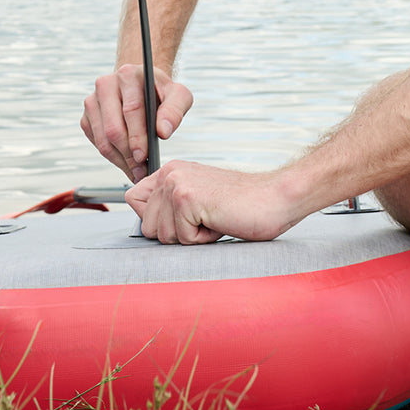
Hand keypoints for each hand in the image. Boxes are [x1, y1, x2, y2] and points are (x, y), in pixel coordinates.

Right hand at [81, 65, 193, 181]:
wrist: (143, 88)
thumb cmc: (160, 92)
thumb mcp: (178, 95)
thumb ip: (175, 111)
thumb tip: (163, 132)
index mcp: (129, 75)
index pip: (131, 109)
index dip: (138, 136)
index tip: (145, 156)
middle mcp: (106, 84)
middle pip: (113, 127)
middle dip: (128, 153)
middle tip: (142, 169)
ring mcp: (93, 101)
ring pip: (102, 139)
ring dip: (120, 159)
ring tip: (137, 171)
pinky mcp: (87, 117)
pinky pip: (97, 143)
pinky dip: (112, 157)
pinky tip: (127, 162)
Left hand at [125, 160, 307, 243]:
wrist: (276, 198)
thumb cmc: (243, 205)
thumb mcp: (199, 201)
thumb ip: (170, 206)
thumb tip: (145, 224)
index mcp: (171, 170)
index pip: (133, 199)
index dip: (155, 219)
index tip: (184, 217)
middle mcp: (170, 172)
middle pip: (146, 226)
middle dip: (177, 234)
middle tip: (207, 218)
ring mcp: (177, 183)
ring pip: (162, 236)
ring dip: (192, 237)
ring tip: (215, 218)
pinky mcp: (187, 198)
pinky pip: (182, 239)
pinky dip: (203, 240)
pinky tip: (220, 221)